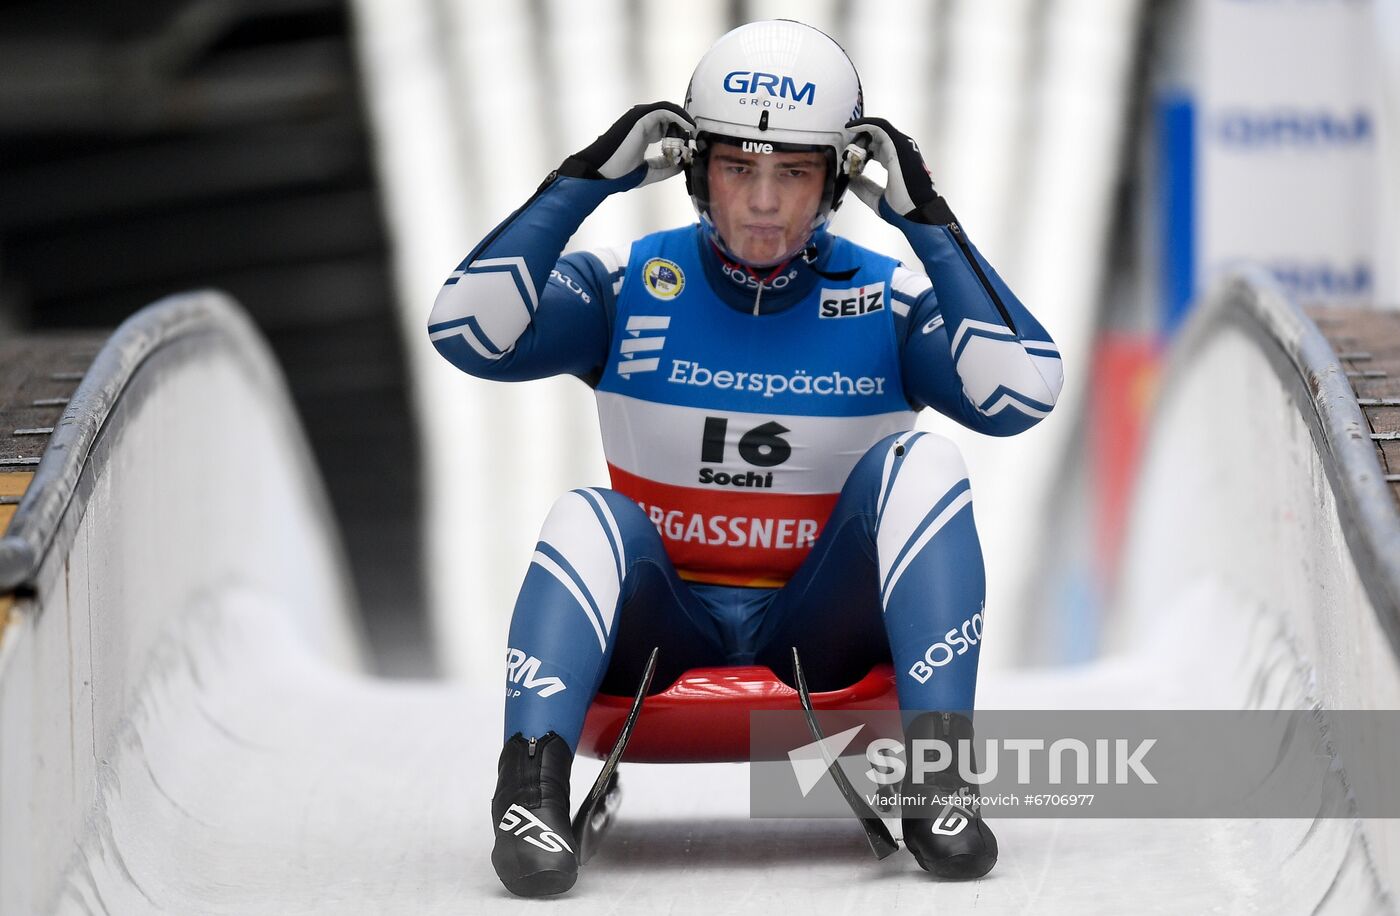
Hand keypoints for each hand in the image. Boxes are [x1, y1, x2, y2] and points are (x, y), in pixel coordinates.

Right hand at [558, 102, 694, 187]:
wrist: (602, 173)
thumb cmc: (619, 174)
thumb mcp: (648, 172)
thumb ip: (665, 168)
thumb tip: (682, 165)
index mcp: (643, 133)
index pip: (667, 127)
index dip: (681, 136)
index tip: (691, 147)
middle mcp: (641, 123)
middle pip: (670, 117)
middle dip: (685, 128)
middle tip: (696, 140)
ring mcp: (640, 118)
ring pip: (669, 111)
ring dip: (684, 121)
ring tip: (694, 134)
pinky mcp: (640, 117)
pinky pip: (665, 110)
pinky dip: (679, 117)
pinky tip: (689, 128)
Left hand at [843, 117, 952, 224]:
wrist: (916, 213)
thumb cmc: (904, 209)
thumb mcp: (875, 198)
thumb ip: (863, 187)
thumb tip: (850, 180)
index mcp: (898, 162)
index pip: (878, 149)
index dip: (861, 152)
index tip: (848, 159)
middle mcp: (901, 151)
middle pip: (876, 138)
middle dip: (858, 142)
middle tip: (844, 152)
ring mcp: (901, 147)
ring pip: (877, 130)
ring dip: (859, 134)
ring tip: (846, 141)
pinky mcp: (898, 144)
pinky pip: (879, 127)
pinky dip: (864, 124)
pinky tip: (851, 128)